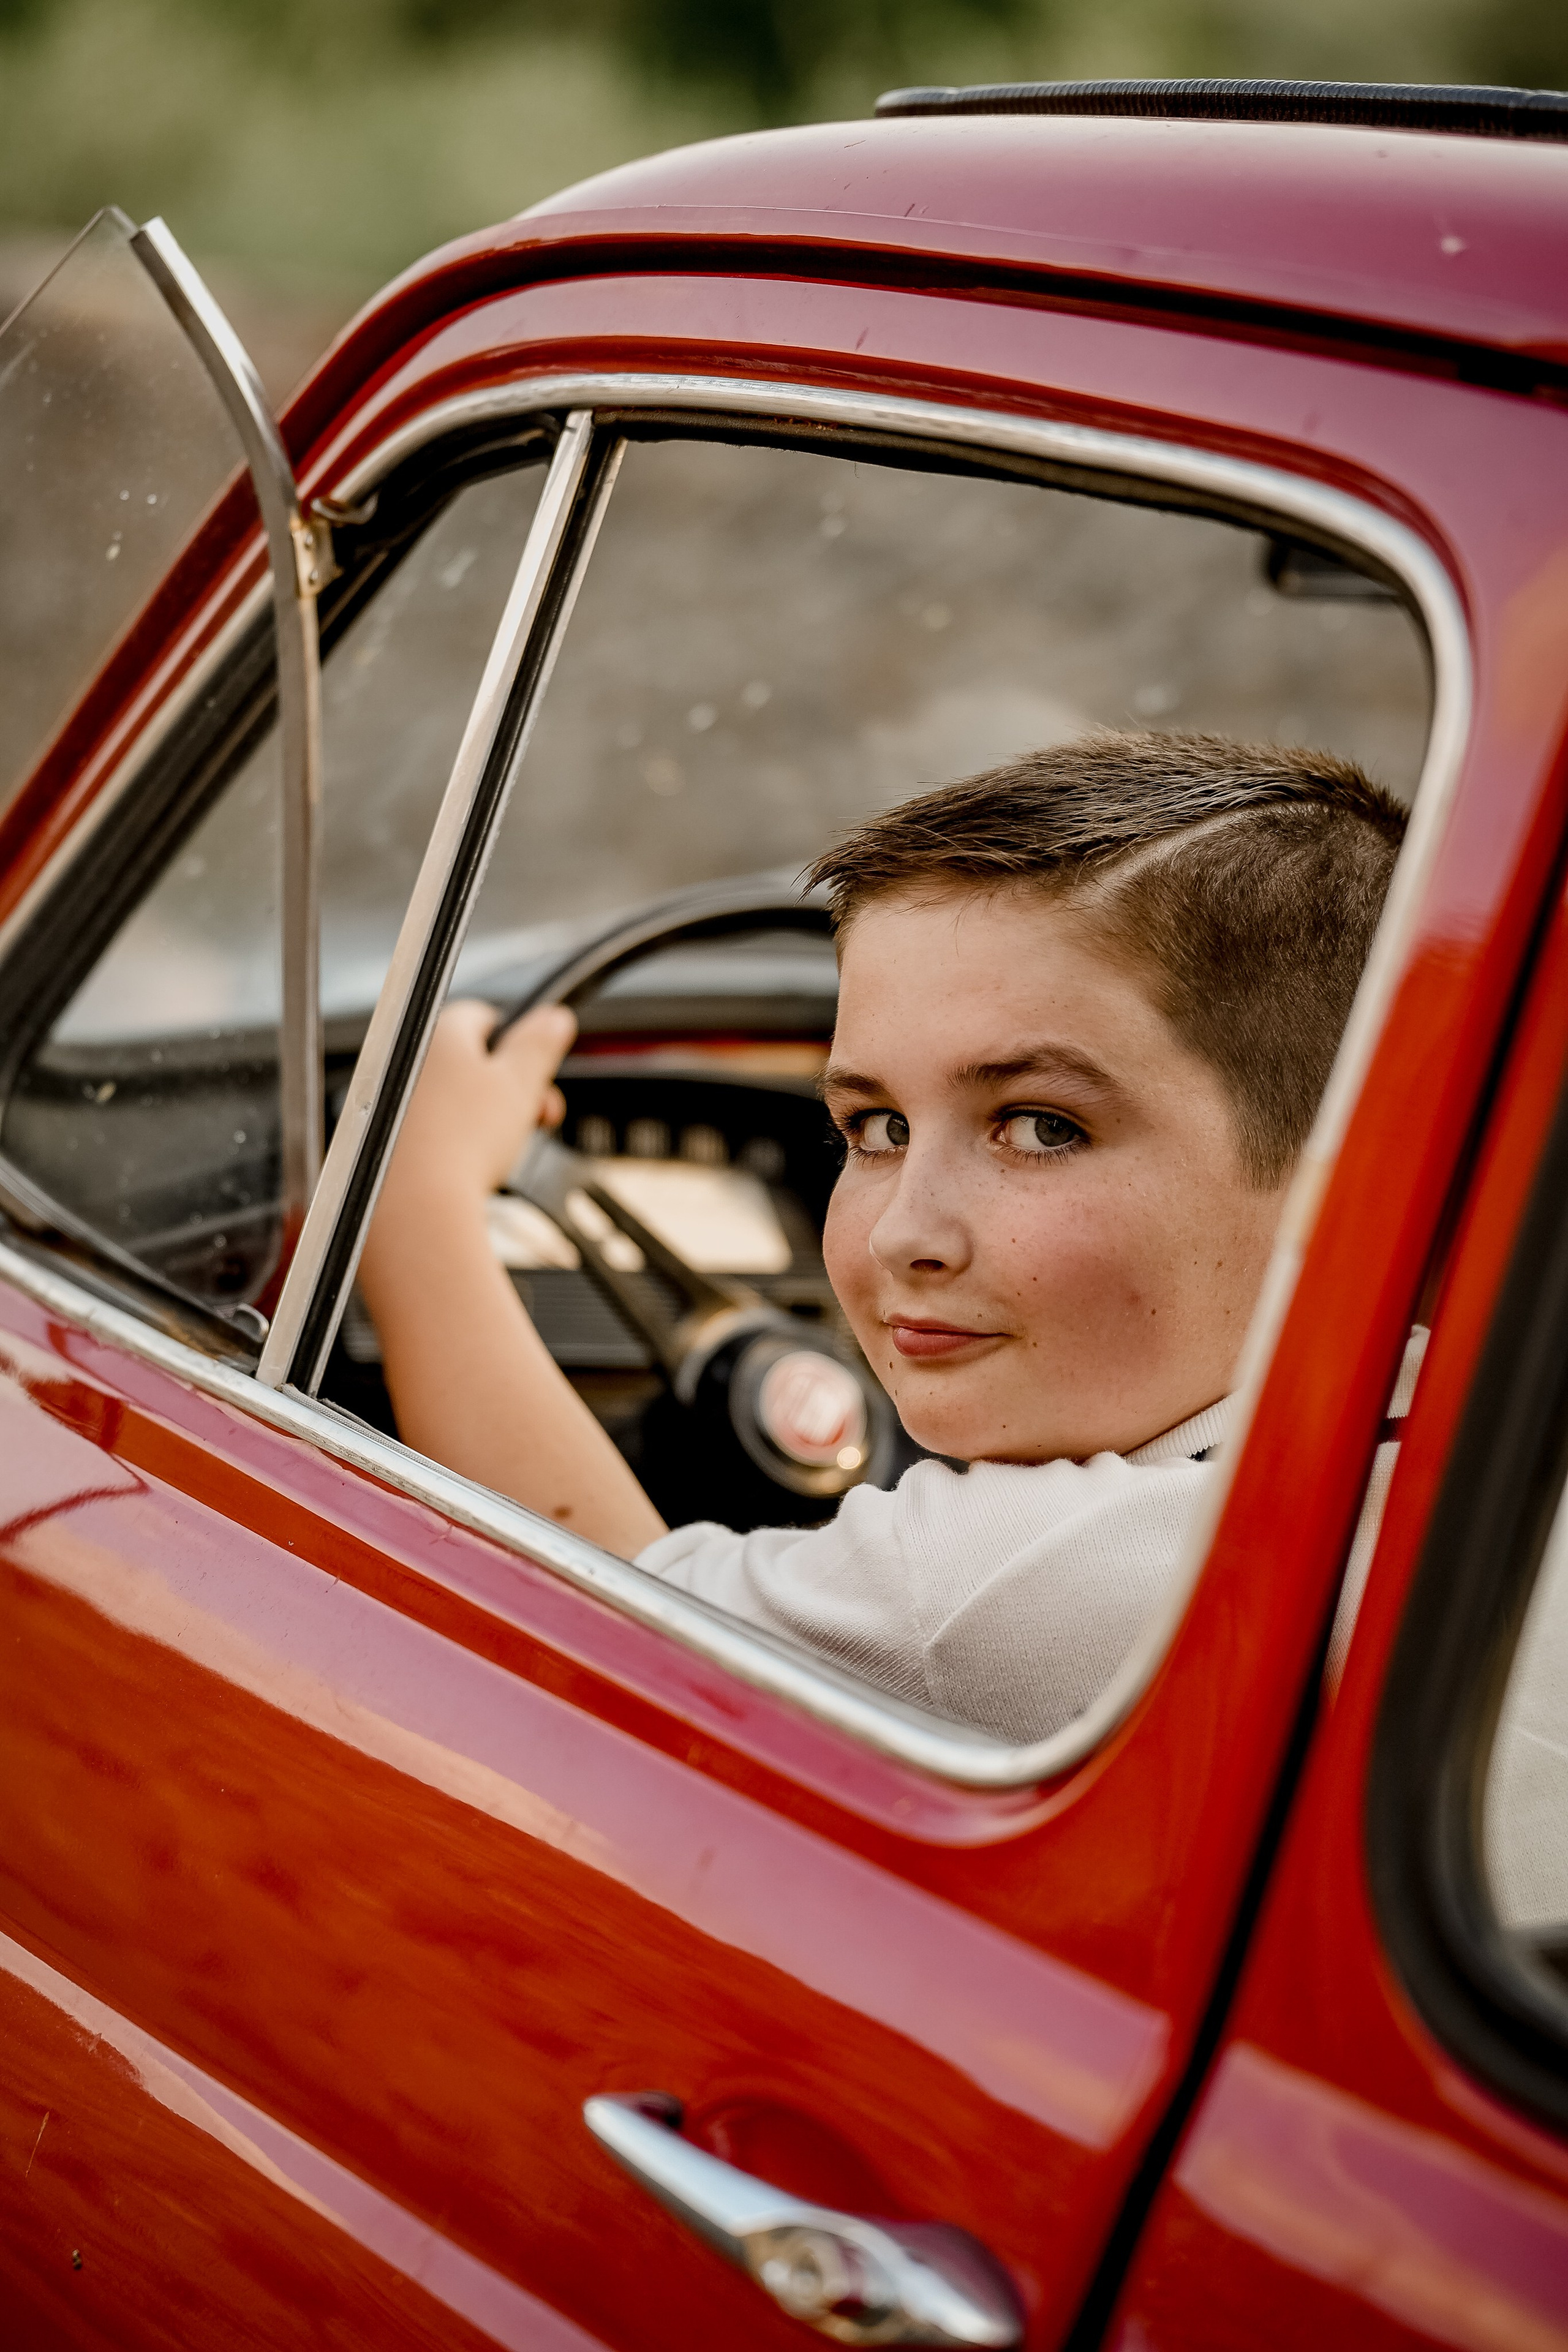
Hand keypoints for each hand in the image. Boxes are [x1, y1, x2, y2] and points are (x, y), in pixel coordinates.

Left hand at [380, 998, 575, 1214]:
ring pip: (448, 1097)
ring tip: (500, 1147)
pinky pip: (425, 1129)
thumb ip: (539, 1045)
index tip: (533, 1073)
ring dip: (481, 1116)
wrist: (418, 1206)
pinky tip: (466, 1164)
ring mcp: (388, 1099)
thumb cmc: (464, 1142)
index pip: (482, 1017)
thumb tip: (554, 1017)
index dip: (515, 1045)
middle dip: (506, 1087)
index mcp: (439, 1032)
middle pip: (466, 1061)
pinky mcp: (381, 1138)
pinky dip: (450, 1141)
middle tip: (533, 1115)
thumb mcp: (520, 1084)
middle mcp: (405, 1058)